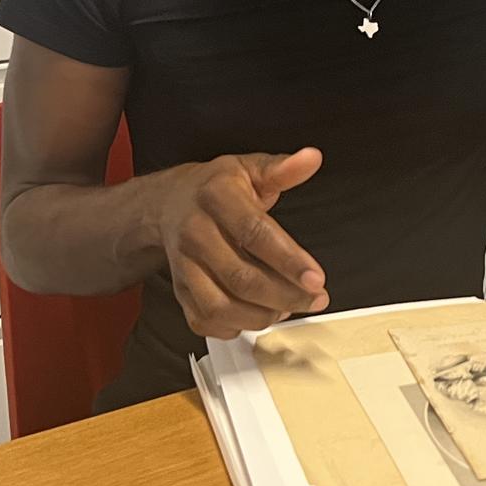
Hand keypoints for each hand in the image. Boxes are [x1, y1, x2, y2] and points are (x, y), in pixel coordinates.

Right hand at [154, 149, 328, 339]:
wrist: (169, 203)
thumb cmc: (217, 188)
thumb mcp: (250, 168)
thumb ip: (283, 169)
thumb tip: (311, 159)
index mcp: (216, 197)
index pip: (255, 233)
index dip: (289, 260)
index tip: (317, 279)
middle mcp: (195, 232)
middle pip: (241, 277)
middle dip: (285, 295)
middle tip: (315, 299)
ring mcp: (183, 265)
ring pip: (221, 306)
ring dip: (262, 315)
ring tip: (289, 307)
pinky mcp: (179, 289)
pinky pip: (204, 321)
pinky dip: (235, 327)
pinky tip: (258, 315)